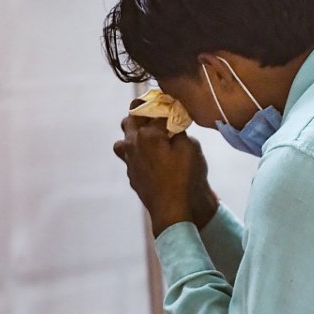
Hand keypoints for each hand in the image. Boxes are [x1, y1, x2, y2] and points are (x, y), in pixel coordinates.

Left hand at [114, 115, 218, 236]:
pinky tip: (152, 158)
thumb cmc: (185, 176)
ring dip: (133, 134)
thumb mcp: (190, 147)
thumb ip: (179, 130)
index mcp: (147, 134)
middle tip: (156, 113)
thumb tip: (173, 123)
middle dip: (142, 112)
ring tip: (149, 137)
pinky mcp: (131, 175)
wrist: (174, 209)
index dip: (166, 106)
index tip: (173, 104)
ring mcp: (130, 161)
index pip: (155, 111)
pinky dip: (138, 153)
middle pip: (130, 119)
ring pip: (122, 140)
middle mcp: (133, 144)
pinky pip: (129, 158)